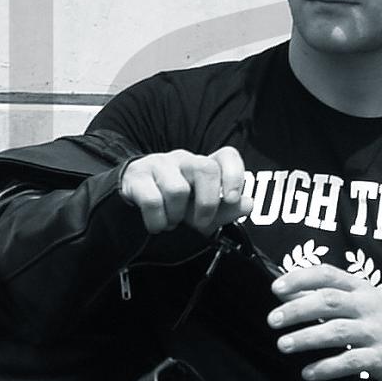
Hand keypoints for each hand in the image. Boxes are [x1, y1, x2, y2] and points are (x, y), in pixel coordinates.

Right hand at [118, 146, 252, 234]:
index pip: (227, 156)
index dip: (234, 175)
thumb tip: (248, 203)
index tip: (231, 198)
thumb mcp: (203, 213)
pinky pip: (153, 201)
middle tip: (200, 223)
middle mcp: (184, 160)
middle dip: (206, 203)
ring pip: (177, 189)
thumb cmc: (175, 208)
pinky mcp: (137, 176)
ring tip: (172, 222)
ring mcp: (159, 164)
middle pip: (205, 169)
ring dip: (177, 216)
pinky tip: (157, 225)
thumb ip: (226, 210)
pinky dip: (157, 221)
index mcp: (205, 167)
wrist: (133, 204)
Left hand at [267, 262, 381, 380]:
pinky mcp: (381, 357)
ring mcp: (375, 332)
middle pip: (329, 301)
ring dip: (307, 338)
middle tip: (274, 321)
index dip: (300, 279)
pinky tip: (308, 372)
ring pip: (337, 331)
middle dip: (297, 310)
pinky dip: (327, 367)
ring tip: (284, 345)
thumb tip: (289, 297)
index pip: (327, 275)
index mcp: (360, 288)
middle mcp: (368, 306)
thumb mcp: (362, 301)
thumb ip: (330, 297)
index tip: (276, 289)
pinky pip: (350, 362)